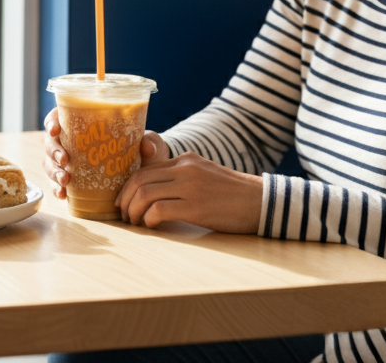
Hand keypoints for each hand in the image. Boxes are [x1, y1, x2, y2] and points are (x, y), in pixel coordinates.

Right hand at [43, 108, 167, 199]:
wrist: (144, 168)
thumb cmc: (139, 146)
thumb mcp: (144, 140)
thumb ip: (147, 141)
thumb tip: (148, 147)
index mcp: (81, 123)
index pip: (58, 117)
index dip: (51, 122)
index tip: (55, 130)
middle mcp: (70, 141)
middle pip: (51, 142)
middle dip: (54, 152)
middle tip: (64, 160)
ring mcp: (69, 161)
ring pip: (50, 163)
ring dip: (54, 172)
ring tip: (65, 181)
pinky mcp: (72, 179)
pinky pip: (57, 183)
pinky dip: (57, 188)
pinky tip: (62, 194)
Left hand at [116, 151, 262, 232]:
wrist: (262, 202)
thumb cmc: (233, 195)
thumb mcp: (204, 175)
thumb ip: (181, 177)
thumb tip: (155, 192)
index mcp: (185, 160)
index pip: (145, 169)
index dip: (129, 187)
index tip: (123, 201)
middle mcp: (185, 169)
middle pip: (140, 180)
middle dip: (126, 199)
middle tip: (124, 215)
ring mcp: (190, 187)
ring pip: (146, 194)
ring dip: (134, 211)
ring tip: (135, 223)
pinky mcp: (197, 207)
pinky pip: (160, 209)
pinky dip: (149, 219)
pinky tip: (151, 225)